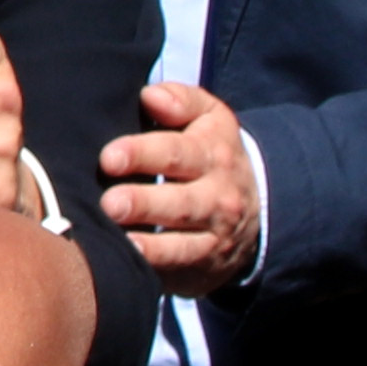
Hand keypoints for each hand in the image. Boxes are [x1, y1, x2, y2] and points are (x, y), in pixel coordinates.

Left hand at [101, 81, 262, 280]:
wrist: (256, 209)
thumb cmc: (210, 153)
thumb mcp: (209, 117)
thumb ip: (180, 100)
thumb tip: (149, 96)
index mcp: (213, 153)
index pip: (178, 153)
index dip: (143, 154)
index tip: (110, 157)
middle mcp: (216, 197)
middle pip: (179, 202)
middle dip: (143, 203)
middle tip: (110, 203)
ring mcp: (211, 237)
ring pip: (181, 245)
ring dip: (149, 245)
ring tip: (118, 239)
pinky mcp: (201, 266)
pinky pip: (177, 270)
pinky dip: (153, 269)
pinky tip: (128, 264)